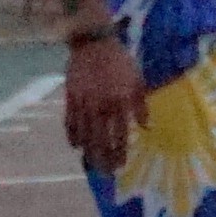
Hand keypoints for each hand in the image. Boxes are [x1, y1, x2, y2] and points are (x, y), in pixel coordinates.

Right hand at [60, 34, 141, 180]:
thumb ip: (141, 105)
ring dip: (88, 152)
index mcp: (119, 101)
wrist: (94, 43)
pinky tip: (76, 146)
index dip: (119, 152)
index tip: (120, 166)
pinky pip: (70, 122)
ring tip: (91, 165)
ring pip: (84, 135)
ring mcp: (83, 103)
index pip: (119, 134)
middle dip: (103, 159)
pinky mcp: (71, 98)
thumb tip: (146, 127)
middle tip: (105, 173)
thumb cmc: (120, 61)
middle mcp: (101, 106)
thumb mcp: (137, 80)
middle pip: (100, 140)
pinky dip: (73, 136)